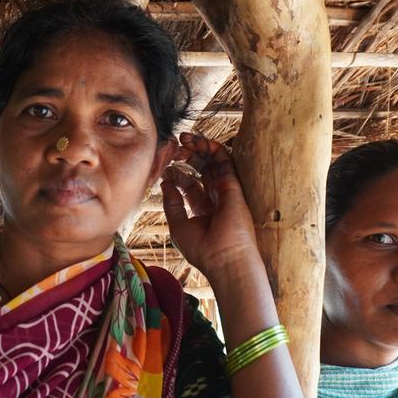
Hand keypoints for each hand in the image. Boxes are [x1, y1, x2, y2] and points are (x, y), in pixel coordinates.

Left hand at [161, 133, 261, 277]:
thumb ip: (171, 203)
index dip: (176, 173)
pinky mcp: (232, 184)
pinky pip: (224, 159)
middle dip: (187, 156)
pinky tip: (196, 142)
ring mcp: (224, 189)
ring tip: (182, 139)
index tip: (164, 168)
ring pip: (213, 161)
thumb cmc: (202, 248)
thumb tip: (166, 182)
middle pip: (201, 169)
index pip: (189, 183)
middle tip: (173, 148)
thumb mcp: (178, 225)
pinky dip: (211, 147)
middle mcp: (214, 197)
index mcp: (201, 208)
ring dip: (198, 146)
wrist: (224, 258)